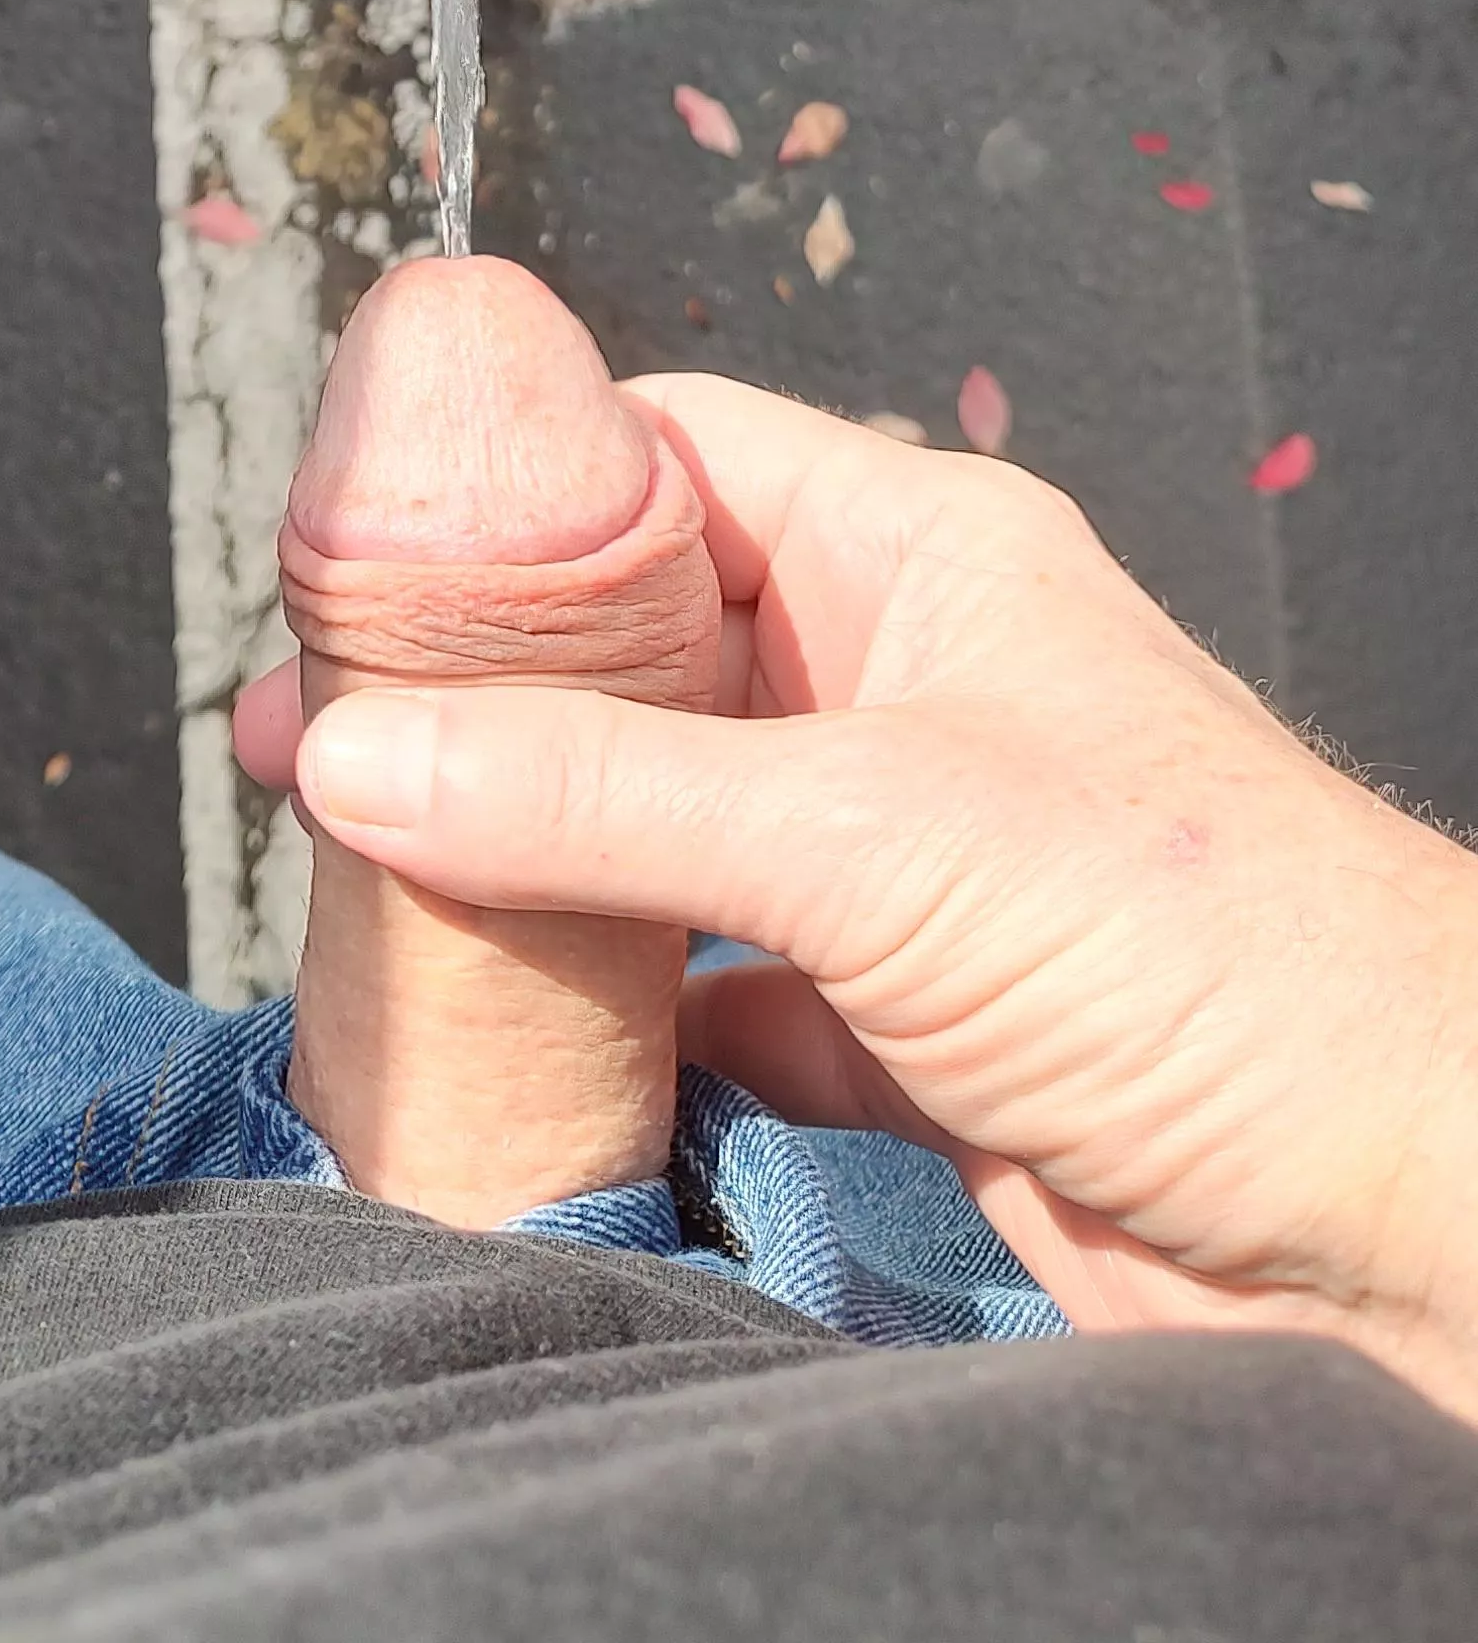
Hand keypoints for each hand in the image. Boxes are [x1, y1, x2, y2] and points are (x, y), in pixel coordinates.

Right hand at [257, 371, 1477, 1420]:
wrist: (1402, 1213)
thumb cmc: (1204, 949)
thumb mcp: (865, 831)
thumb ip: (595, 794)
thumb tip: (351, 753)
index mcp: (916, 552)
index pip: (670, 454)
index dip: (509, 491)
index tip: (346, 560)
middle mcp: (902, 681)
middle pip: (640, 649)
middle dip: (479, 697)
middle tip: (299, 746)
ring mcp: (901, 859)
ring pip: (662, 826)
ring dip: (528, 860)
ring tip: (358, 888)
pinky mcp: (903, 1026)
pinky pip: (712, 992)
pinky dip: (613, 1015)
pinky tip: (499, 1037)